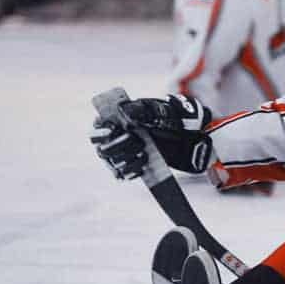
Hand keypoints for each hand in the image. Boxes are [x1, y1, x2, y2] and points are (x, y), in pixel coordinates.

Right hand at [90, 94, 213, 177]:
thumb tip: (125, 111)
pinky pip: (122, 173)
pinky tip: (142, 167)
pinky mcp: (131, 165)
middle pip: (103, 148)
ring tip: (145, 155)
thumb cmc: (169, 117)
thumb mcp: (158, 110)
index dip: (100, 131)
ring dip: (127, 160)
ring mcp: (121, 152)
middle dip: (119, 147)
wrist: (186, 136)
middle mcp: (114, 136)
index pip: (98, 126)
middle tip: (138, 143)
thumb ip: (141, 110)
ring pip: (112, 162)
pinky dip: (131, 172)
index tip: (112, 131)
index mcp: (117, 118)